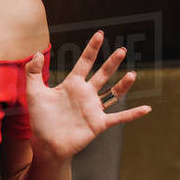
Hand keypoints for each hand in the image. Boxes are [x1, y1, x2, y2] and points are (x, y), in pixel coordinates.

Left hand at [24, 31, 151, 161]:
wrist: (46, 144)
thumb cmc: (40, 119)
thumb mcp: (33, 93)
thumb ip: (33, 72)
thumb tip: (37, 52)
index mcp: (72, 84)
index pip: (85, 62)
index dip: (92, 49)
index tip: (100, 34)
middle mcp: (86, 94)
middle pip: (102, 74)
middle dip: (112, 62)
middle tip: (122, 50)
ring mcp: (93, 108)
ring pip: (113, 93)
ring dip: (123, 84)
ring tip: (131, 74)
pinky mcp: (98, 123)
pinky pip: (119, 117)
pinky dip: (132, 114)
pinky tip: (147, 109)